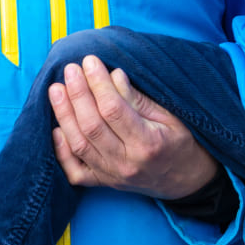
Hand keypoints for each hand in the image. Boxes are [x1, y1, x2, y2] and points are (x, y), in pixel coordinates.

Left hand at [47, 55, 217, 200]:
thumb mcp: (170, 115)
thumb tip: (112, 75)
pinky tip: (56, 128)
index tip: (90, 62)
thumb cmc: (182, 141)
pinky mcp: (104, 183)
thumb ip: (139, 98)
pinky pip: (75, 171)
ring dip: (64, 115)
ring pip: (79, 145)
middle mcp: (127, 163)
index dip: (98, 83)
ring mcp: (113, 176)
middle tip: (70, 69)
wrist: (188, 180)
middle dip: (77, 94)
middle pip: (92, 126)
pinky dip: (62, 150)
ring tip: (56, 90)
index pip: (113, 110)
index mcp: (148, 144)